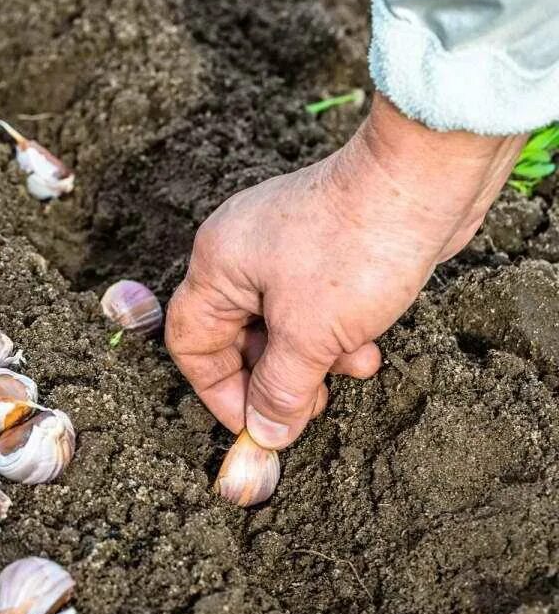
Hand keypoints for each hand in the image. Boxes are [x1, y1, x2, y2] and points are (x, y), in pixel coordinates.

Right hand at [165, 94, 525, 449]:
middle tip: (308, 406)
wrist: (422, 180)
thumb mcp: (312, 336)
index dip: (218, 391)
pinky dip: (334, 331)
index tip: (255, 423)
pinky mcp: (320, 244)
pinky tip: (367, 344)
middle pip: (236, 336)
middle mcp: (238, 251)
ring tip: (353, 367)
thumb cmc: (356, 248)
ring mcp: (280, 244)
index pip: (191, 342)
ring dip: (313, 357)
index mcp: (216, 265)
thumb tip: (265, 433)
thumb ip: (280, 391)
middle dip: (275, 377)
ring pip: (279, 323)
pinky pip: (311, 303)